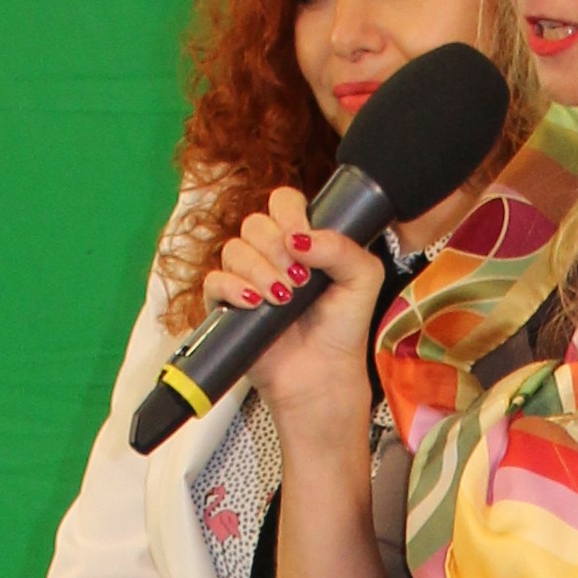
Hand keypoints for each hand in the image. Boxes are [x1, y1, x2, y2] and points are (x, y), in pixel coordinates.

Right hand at [204, 186, 384, 439]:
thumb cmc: (343, 328)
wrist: (323, 375)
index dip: (289, 212)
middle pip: (255, 224)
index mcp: (301, 240)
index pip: (283, 202)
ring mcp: (247, 279)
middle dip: (276, 249)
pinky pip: (214, 280)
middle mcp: (271, 255)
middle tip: (298, 281)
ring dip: (259, 270)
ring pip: (234, 249)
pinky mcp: (227, 305)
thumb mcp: (363, 280)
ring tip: (283, 299)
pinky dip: (232, 288)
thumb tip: (299, 238)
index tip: (302, 240)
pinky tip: (254, 303)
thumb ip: (343, 248)